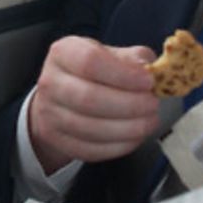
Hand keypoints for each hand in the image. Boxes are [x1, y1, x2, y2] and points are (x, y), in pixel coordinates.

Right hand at [26, 36, 159, 172]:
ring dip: (128, 128)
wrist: (61, 97)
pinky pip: (91, 149)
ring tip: (149, 121)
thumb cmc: (92, 73)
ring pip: (90, 128)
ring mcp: (50, 114)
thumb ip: (132, 58)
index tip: (148, 81)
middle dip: (130, 104)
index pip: (90, 61)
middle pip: (89, 98)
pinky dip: (119, 146)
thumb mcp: (110, 54)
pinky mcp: (59, 141)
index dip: (123, 74)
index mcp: (63, 53)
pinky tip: (135, 136)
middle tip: (153, 104)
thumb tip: (149, 68)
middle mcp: (51, 82)